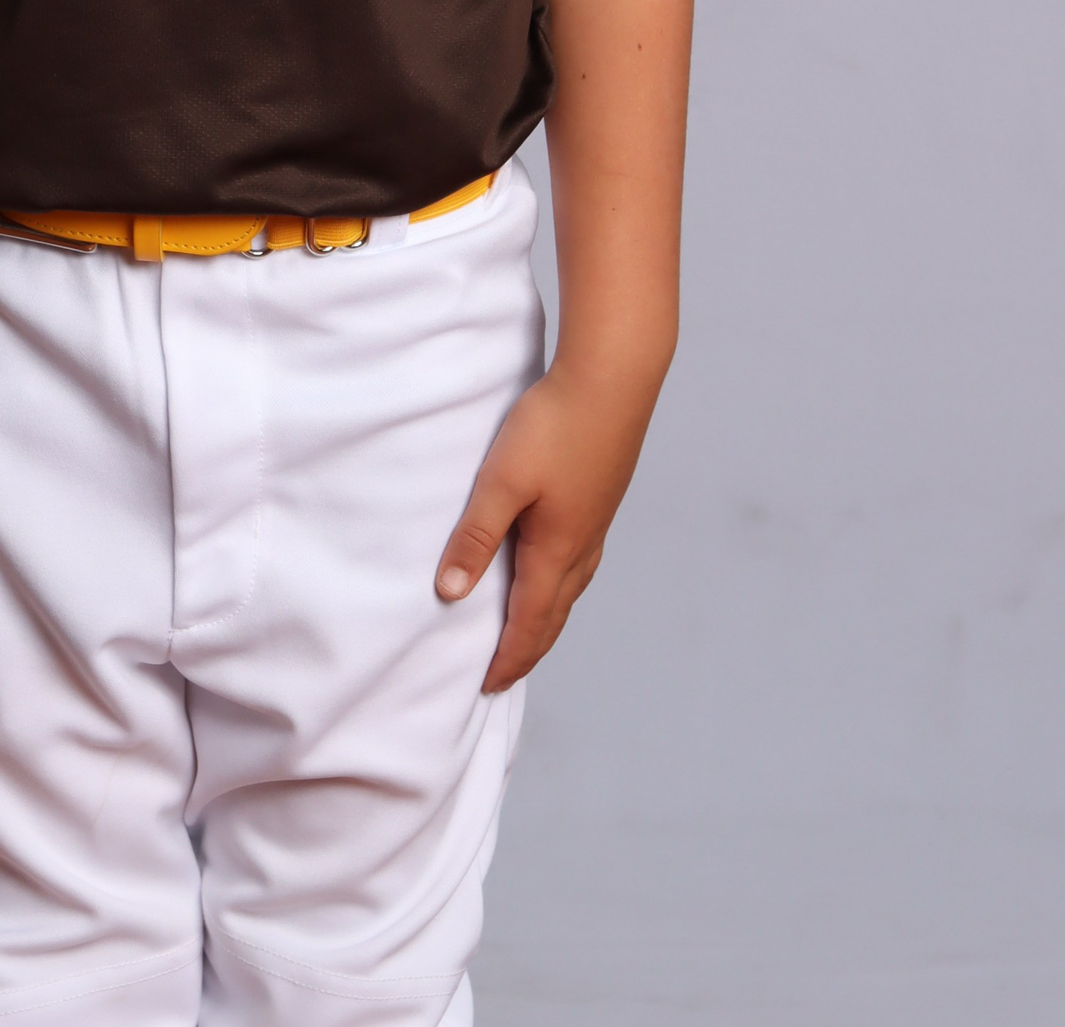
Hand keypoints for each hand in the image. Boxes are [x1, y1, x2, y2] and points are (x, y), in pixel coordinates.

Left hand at [434, 361, 657, 691]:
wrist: (613, 379)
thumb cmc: (554, 427)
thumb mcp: (502, 481)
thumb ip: (475, 537)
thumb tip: (451, 592)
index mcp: (555, 550)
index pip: (528, 621)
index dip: (507, 657)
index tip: (488, 686)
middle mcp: (582, 545)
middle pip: (554, 614)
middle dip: (529, 649)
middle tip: (504, 675)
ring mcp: (597, 522)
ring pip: (571, 589)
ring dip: (547, 619)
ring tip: (530, 634)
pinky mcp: (602, 497)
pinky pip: (581, 562)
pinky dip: (563, 586)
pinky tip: (558, 568)